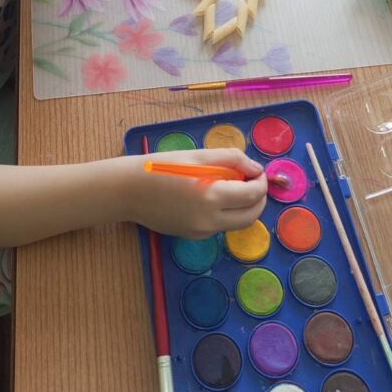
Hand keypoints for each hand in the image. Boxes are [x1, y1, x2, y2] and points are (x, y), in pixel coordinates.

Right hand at [126, 148, 267, 237]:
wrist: (129, 190)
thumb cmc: (162, 167)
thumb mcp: (198, 155)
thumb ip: (231, 159)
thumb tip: (255, 169)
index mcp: (212, 196)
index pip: (253, 195)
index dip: (261, 183)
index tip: (258, 172)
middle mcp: (209, 220)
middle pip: (251, 216)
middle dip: (259, 199)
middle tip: (254, 182)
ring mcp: (201, 232)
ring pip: (236, 223)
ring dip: (243, 207)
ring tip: (233, 186)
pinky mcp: (192, 236)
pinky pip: (219, 225)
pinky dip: (225, 212)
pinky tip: (212, 196)